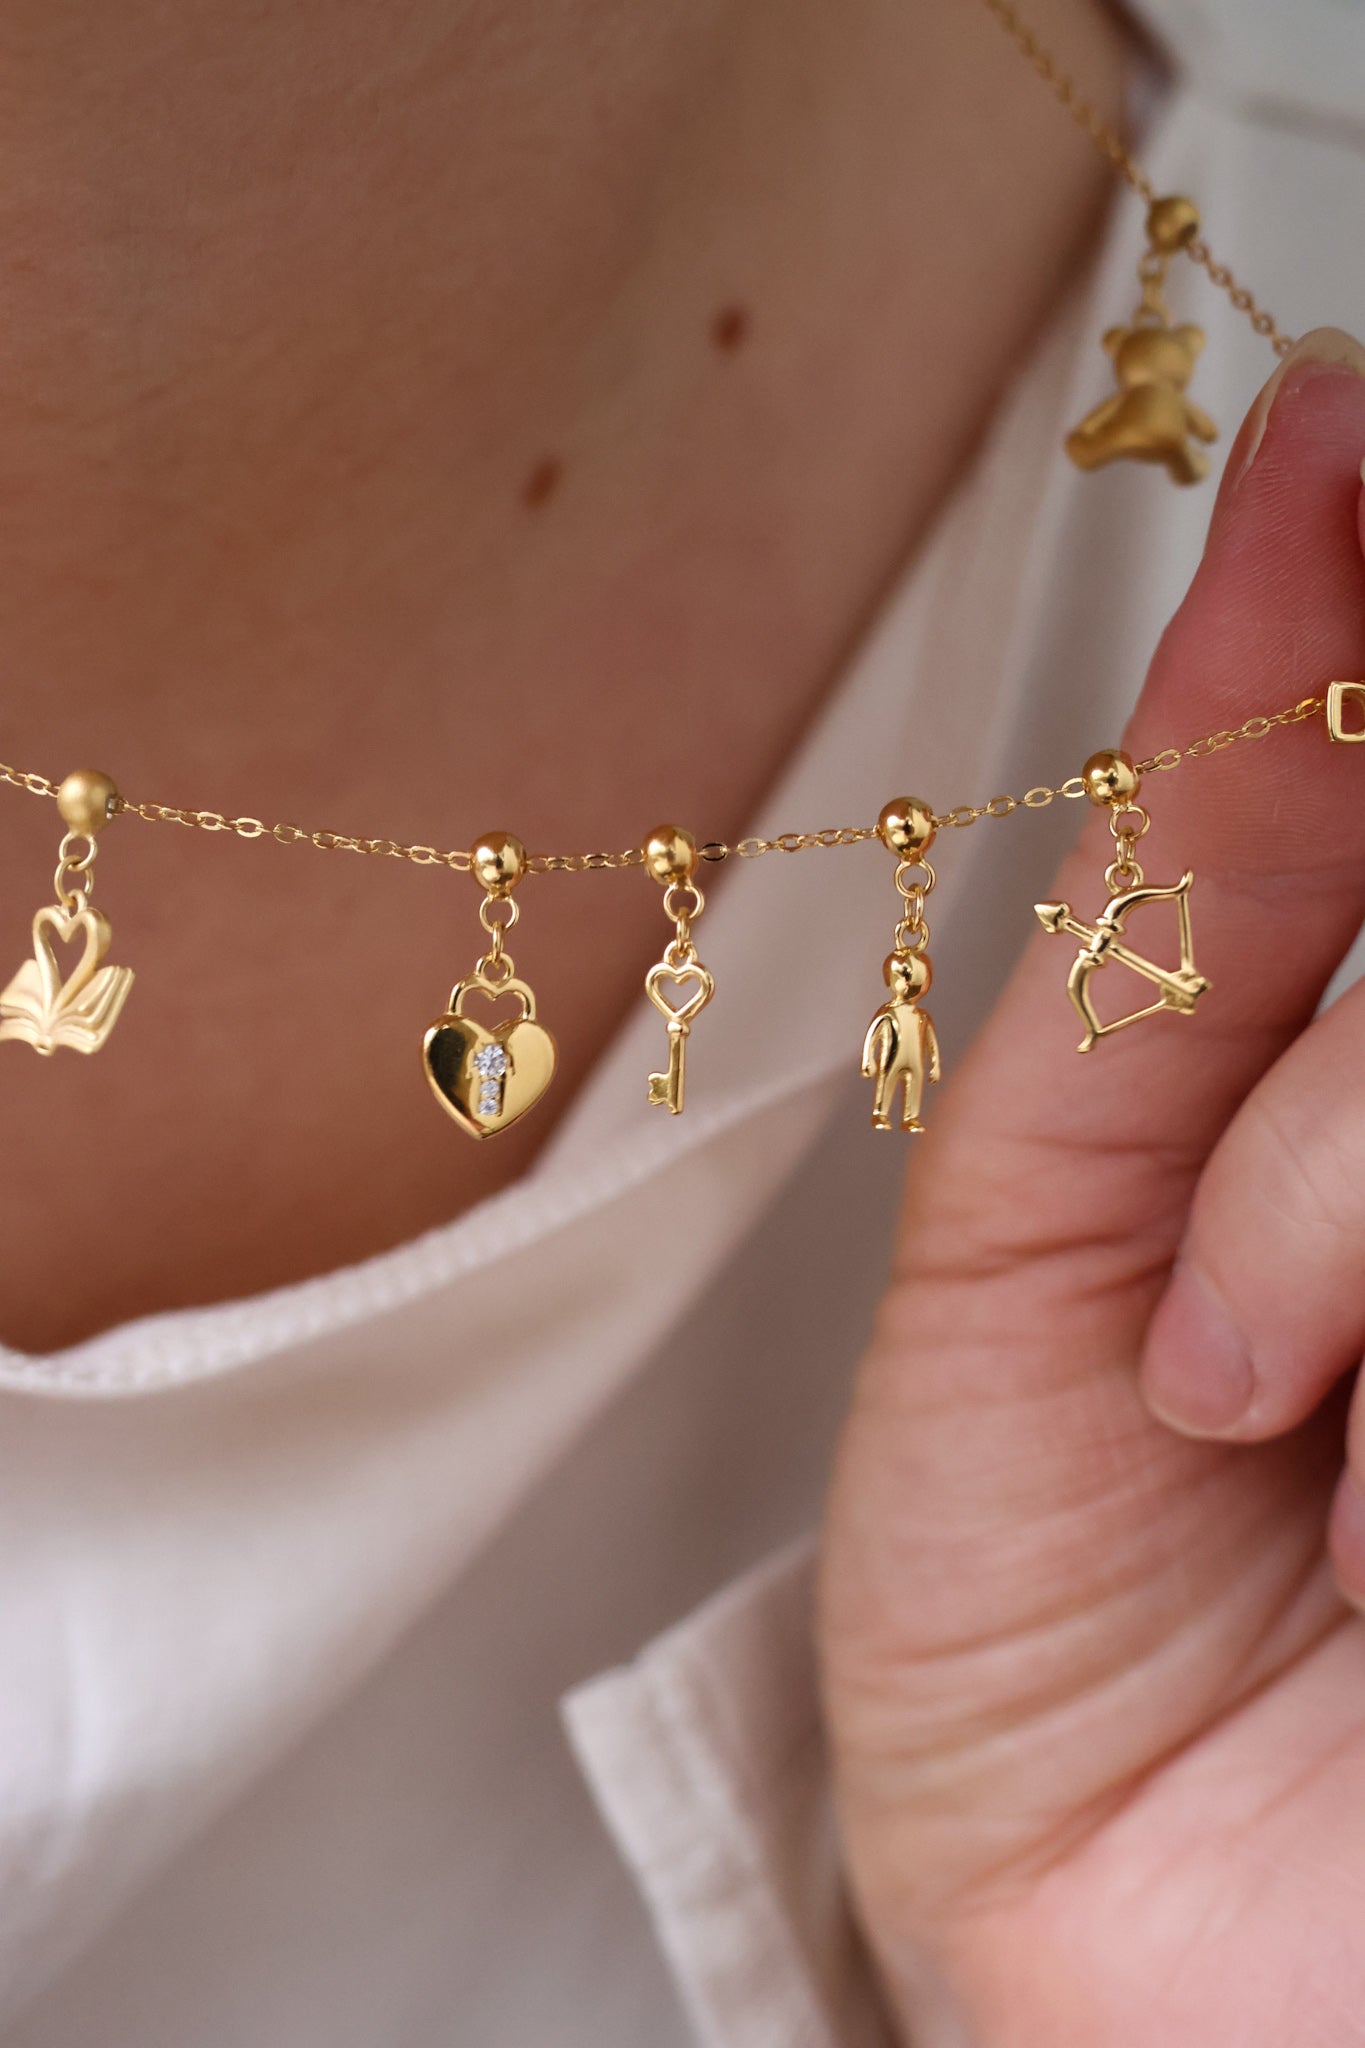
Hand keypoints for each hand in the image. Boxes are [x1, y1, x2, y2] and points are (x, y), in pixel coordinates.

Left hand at [820, 328, 1364, 2045]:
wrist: (1098, 1947)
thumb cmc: (1048, 1601)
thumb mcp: (1039, 1211)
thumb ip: (1197, 882)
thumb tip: (1330, 464)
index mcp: (1363, 1059)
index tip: (1347, 451)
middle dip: (1325, 1034)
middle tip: (1214, 1294)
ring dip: (1347, 1179)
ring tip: (1240, 1411)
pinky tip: (1347, 1507)